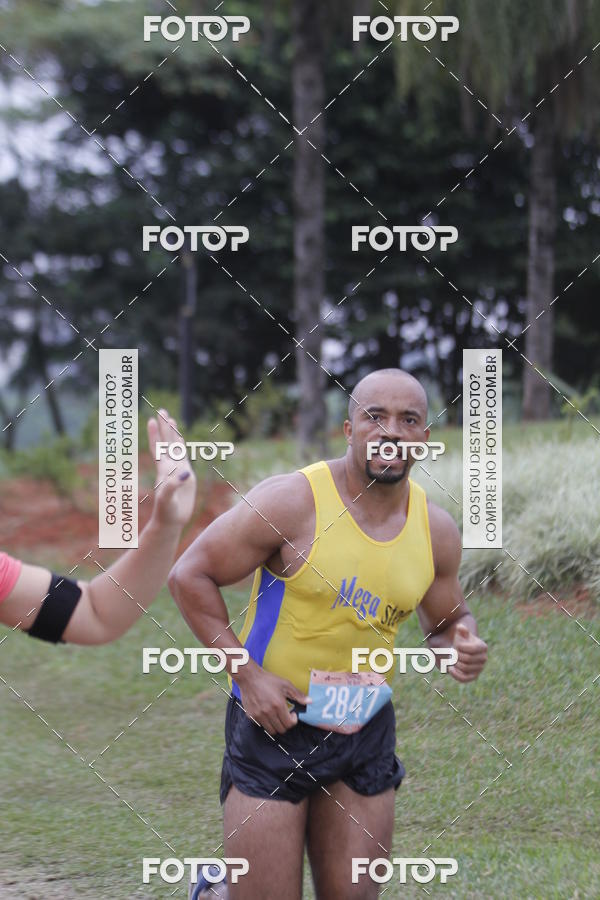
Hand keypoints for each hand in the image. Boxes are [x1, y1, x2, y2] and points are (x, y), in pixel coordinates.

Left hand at [148, 409, 196, 527]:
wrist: (170, 520)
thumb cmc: (166, 511)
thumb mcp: (168, 499)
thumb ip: (173, 486)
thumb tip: (184, 473)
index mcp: (164, 470)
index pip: (159, 448)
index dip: (156, 434)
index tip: (153, 419)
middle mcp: (169, 467)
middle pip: (166, 442)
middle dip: (164, 427)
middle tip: (161, 410)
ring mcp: (177, 470)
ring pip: (175, 447)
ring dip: (173, 434)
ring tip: (171, 419)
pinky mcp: (185, 476)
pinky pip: (183, 456)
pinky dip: (182, 446)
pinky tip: (181, 440)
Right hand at [237, 663, 310, 735]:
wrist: (249, 677)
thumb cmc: (268, 680)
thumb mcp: (285, 684)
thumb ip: (298, 695)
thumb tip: (310, 701)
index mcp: (278, 705)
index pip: (289, 724)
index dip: (293, 721)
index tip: (292, 714)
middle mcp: (268, 712)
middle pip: (281, 729)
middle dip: (285, 724)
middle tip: (285, 716)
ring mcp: (258, 715)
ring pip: (271, 730)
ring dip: (276, 725)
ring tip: (276, 716)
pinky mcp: (251, 716)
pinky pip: (261, 725)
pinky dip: (265, 722)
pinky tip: (266, 713)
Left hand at [448, 622, 487, 682]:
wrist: (461, 652)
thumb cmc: (461, 642)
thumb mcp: (461, 634)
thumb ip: (461, 630)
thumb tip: (460, 627)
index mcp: (483, 647)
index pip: (472, 649)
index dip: (461, 647)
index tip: (456, 645)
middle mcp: (484, 658)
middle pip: (467, 659)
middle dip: (457, 655)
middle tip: (453, 652)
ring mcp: (480, 668)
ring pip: (464, 668)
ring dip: (455, 663)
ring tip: (452, 658)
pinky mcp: (473, 676)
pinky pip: (465, 678)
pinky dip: (456, 674)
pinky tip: (450, 668)